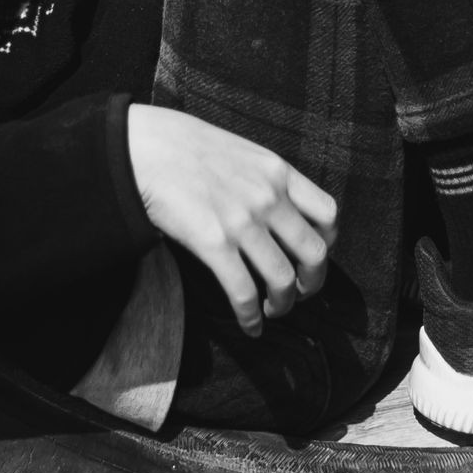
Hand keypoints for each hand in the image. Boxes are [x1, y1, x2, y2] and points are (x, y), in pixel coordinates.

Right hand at [125, 105, 336, 336]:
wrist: (144, 148)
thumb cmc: (185, 147)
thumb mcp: (240, 152)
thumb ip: (264, 179)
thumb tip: (275, 211)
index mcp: (278, 172)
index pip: (328, 214)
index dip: (326, 244)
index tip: (312, 257)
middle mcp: (268, 197)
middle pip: (314, 253)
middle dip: (312, 283)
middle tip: (300, 293)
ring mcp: (243, 222)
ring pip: (282, 279)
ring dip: (282, 305)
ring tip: (272, 311)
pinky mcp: (214, 243)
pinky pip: (243, 292)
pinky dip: (250, 316)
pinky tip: (249, 325)